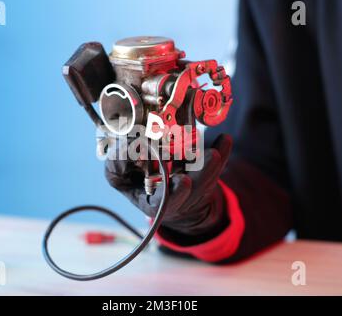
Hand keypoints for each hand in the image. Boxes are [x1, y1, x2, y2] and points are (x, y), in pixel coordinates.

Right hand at [105, 134, 232, 239]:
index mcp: (154, 203)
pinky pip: (217, 164)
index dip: (175, 194)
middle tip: (211, 157)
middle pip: (194, 189)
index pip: (165, 202)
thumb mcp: (118, 177)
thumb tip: (129, 147)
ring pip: (207, 177)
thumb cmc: (134, 180)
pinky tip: (224, 139)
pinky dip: (222, 151)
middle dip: (203, 173)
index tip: (183, 181)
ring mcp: (193, 187)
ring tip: (216, 149)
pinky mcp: (204, 174)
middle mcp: (177, 197)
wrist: (153, 184)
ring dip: (213, 162)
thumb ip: (117, 165)